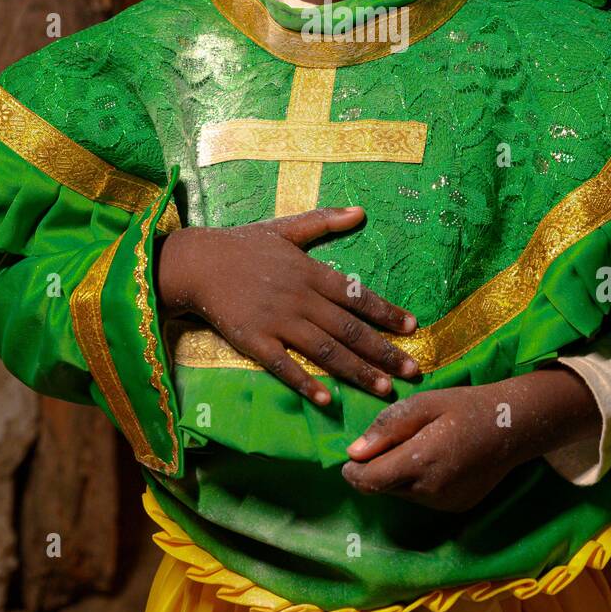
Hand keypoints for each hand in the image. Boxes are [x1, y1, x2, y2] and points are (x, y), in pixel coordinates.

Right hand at [155, 206, 419, 406]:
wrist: (197, 263)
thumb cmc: (243, 245)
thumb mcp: (286, 227)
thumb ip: (324, 221)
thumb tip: (360, 211)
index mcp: (311, 272)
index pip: (358, 296)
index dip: (386, 313)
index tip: (413, 327)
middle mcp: (300, 299)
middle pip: (349, 330)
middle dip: (384, 352)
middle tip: (413, 371)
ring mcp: (277, 322)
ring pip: (325, 351)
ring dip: (357, 372)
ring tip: (384, 389)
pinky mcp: (254, 342)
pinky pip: (283, 366)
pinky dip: (305, 383)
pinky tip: (326, 400)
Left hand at [341, 369, 602, 511]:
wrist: (513, 426)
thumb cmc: (465, 406)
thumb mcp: (424, 403)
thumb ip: (387, 428)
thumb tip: (353, 452)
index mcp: (420, 462)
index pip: (369, 482)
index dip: (353, 472)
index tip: (350, 460)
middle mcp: (430, 491)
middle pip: (384, 488)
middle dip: (378, 469)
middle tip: (392, 441)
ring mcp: (444, 503)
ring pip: (402, 494)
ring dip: (398, 476)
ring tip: (418, 445)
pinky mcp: (456, 508)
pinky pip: (423, 498)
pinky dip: (419, 483)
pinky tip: (437, 459)